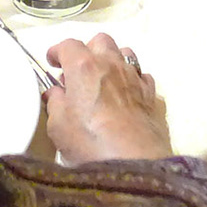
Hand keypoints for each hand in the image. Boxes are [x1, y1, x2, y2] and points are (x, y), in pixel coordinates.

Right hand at [44, 34, 171, 162]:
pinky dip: (131, 82)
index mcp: (84, 66)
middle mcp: (112, 64)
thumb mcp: (58, 126)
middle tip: (78, 72)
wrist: (135, 165)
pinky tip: (126, 98)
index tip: (52, 62)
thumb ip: (55, 104)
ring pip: (125, 54)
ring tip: (104, 82)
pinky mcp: (153, 96)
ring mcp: (136, 78)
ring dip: (112, 62)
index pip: (68, 45)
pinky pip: (142, 77)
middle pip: (100, 41)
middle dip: (87, 51)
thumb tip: (56, 93)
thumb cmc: (90, 143)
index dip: (57, 52)